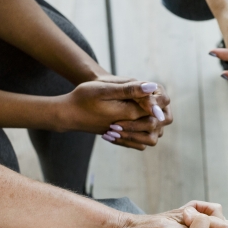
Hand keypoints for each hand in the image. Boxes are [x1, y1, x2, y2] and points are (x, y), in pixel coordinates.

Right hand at [55, 80, 172, 150]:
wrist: (68, 114)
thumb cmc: (83, 98)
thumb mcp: (105, 89)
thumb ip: (129, 89)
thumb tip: (151, 86)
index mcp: (129, 113)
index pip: (157, 108)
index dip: (157, 97)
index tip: (149, 89)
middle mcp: (130, 127)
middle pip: (158, 123)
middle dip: (158, 110)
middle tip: (149, 97)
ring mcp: (125, 134)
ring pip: (152, 134)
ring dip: (152, 121)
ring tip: (144, 107)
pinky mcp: (121, 137)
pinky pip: (141, 141)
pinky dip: (143, 131)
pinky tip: (135, 117)